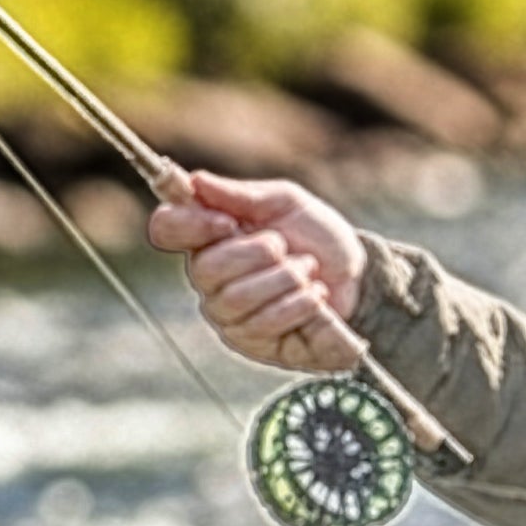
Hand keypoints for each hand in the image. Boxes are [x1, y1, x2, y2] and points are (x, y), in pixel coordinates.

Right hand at [143, 169, 370, 375]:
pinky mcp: (252, 343)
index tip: (228, 222)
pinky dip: (298, 304)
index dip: (190, 224)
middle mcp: (209, 279)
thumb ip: (241, 195)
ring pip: (235, 299)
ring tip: (307, 270)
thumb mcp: (285, 202)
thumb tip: (196, 182)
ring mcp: (228, 315)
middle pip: (205, 269)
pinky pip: (263, 324)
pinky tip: (315, 296)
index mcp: (210, 236)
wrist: (358, 278)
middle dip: (257, 254)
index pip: (167, 228)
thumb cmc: (316, 236)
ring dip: (284, 279)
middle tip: (286, 247)